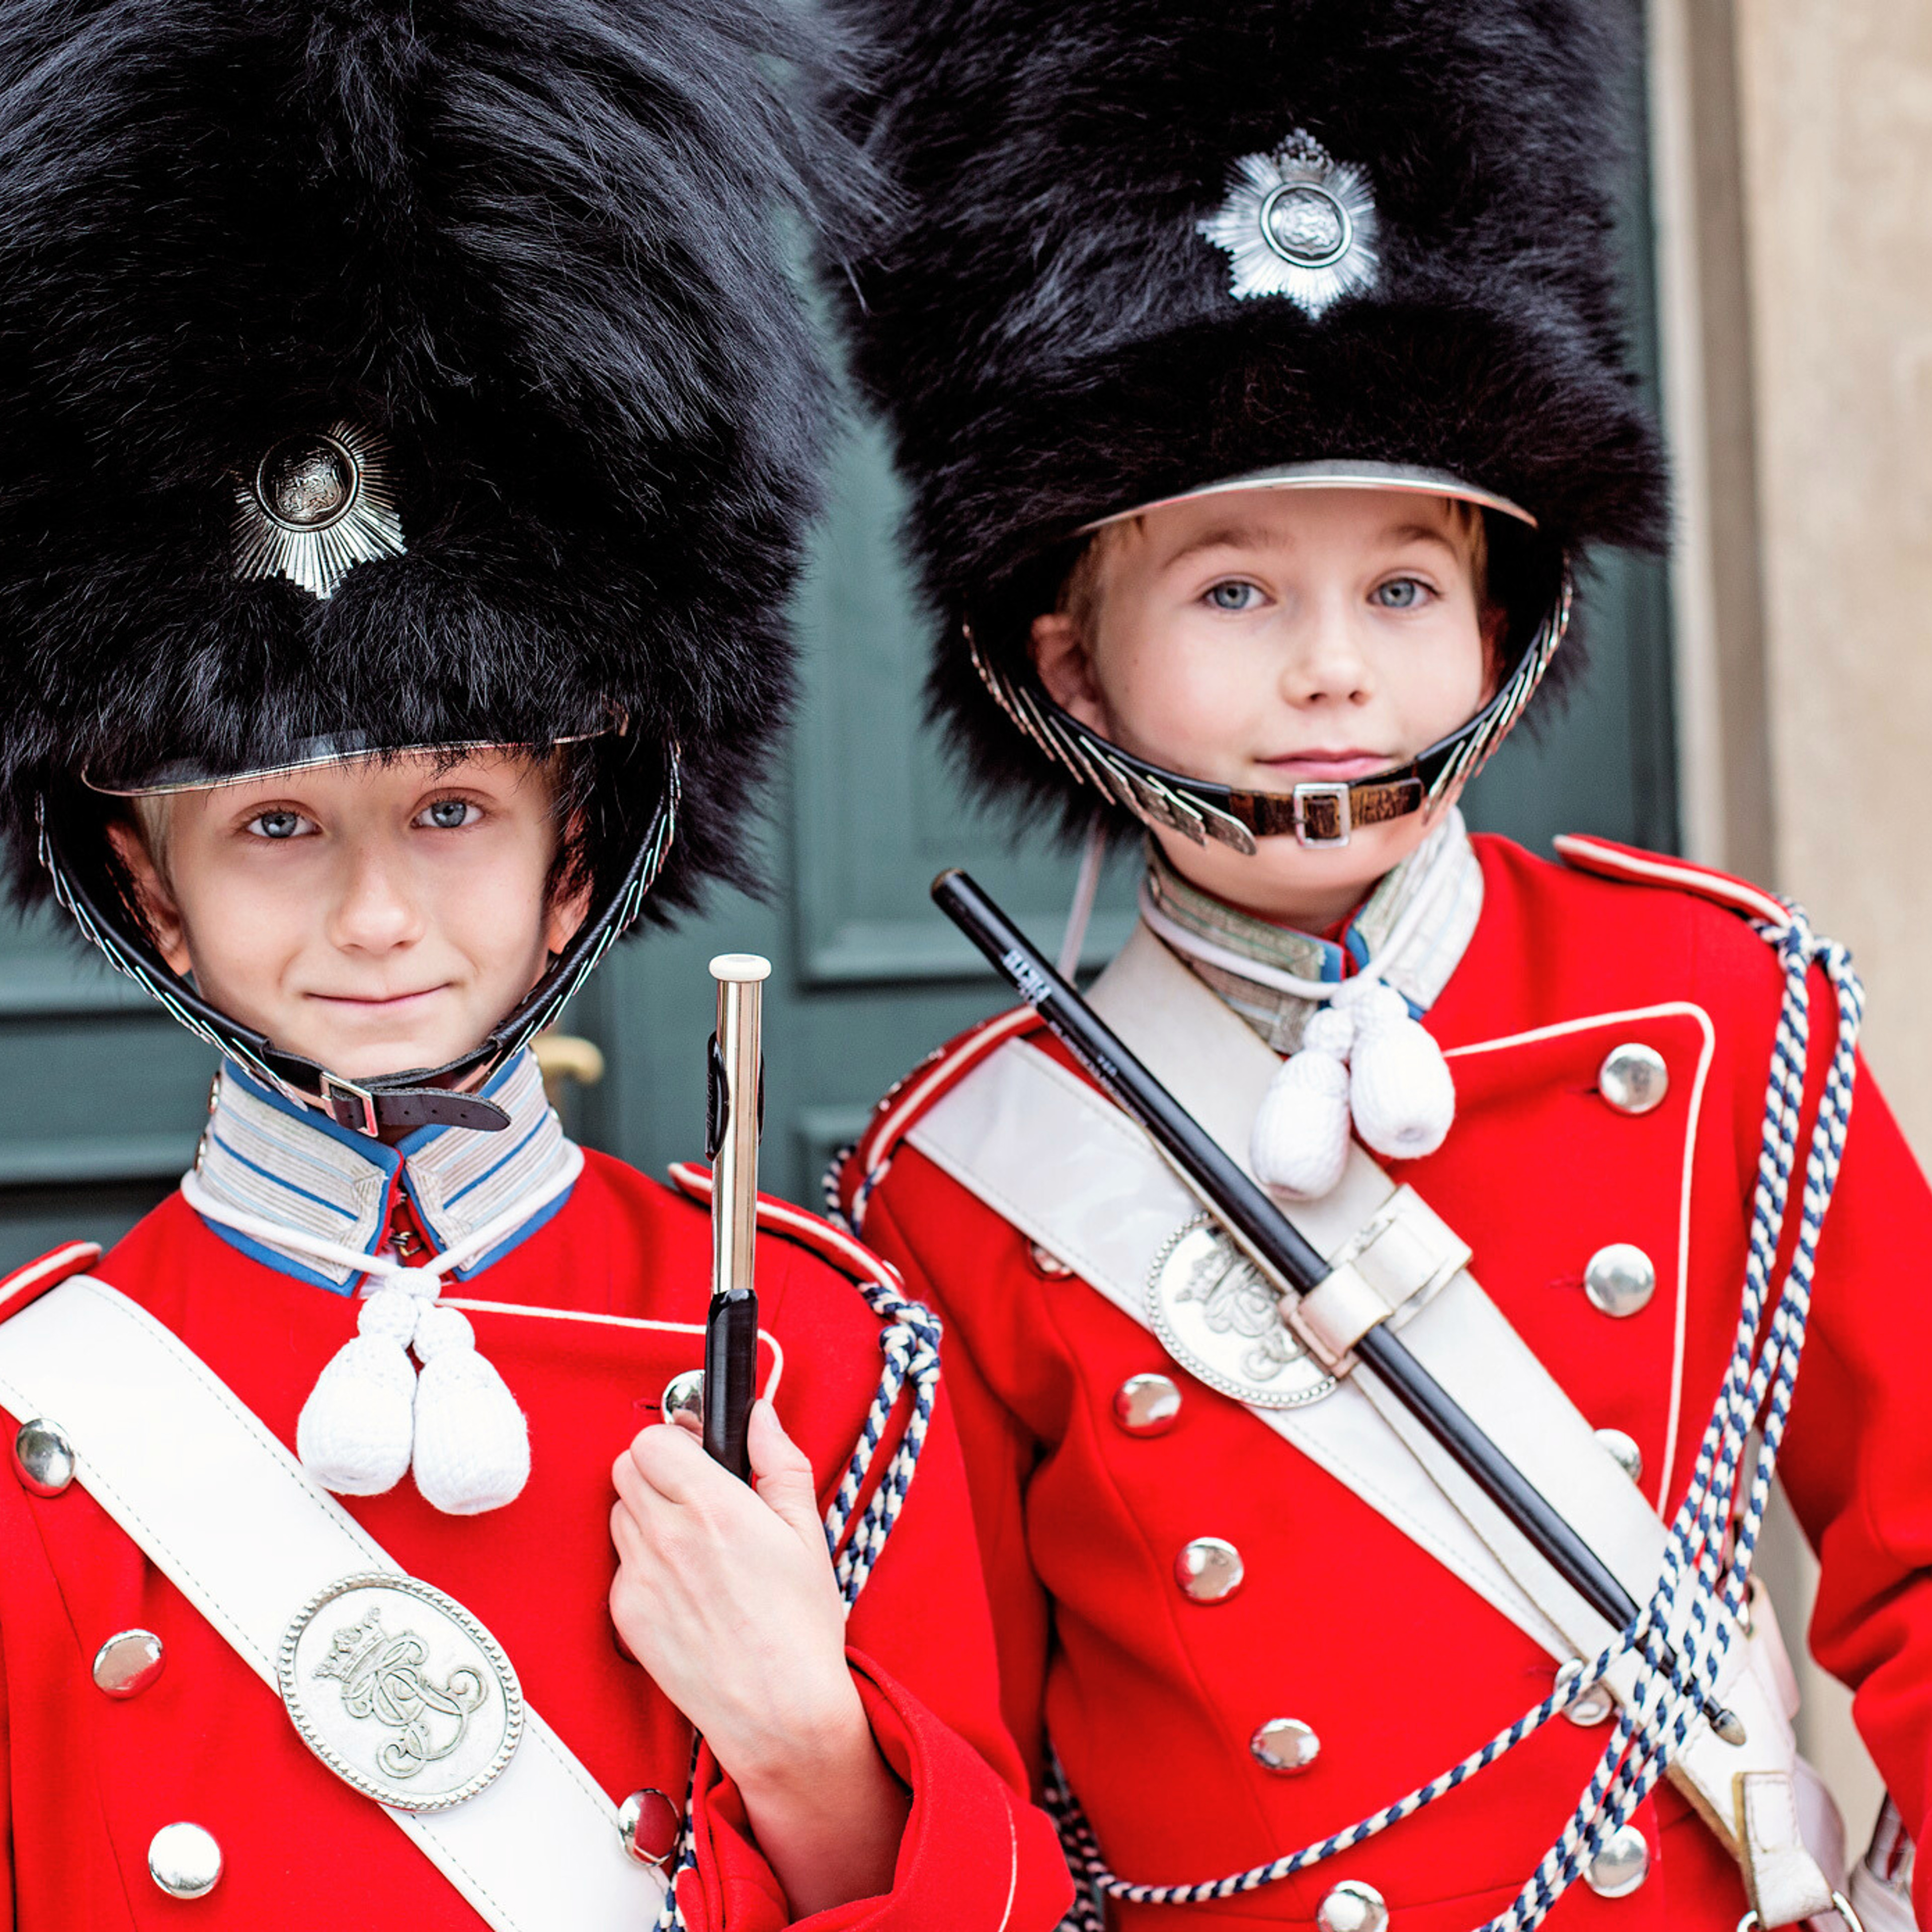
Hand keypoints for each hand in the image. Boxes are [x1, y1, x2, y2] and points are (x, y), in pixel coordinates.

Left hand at [610, 1399, 908, 1913]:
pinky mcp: (625, 1616)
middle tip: (695, 1493)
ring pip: (619, 1514)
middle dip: (657, 1471)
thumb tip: (759, 1415)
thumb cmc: (801, 1625)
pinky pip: (619, 1565)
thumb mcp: (808, 1531)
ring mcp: (639, 1578)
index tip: (697, 1453)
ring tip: (693, 1543)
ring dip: (646, 1514)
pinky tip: (684, 1586)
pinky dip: (643, 1564)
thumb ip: (778, 1461)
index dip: (674, 1440)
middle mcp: (667, 1537)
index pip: (650, 1440)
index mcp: (714, 1506)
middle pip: (625, 1469)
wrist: (779, 1711)